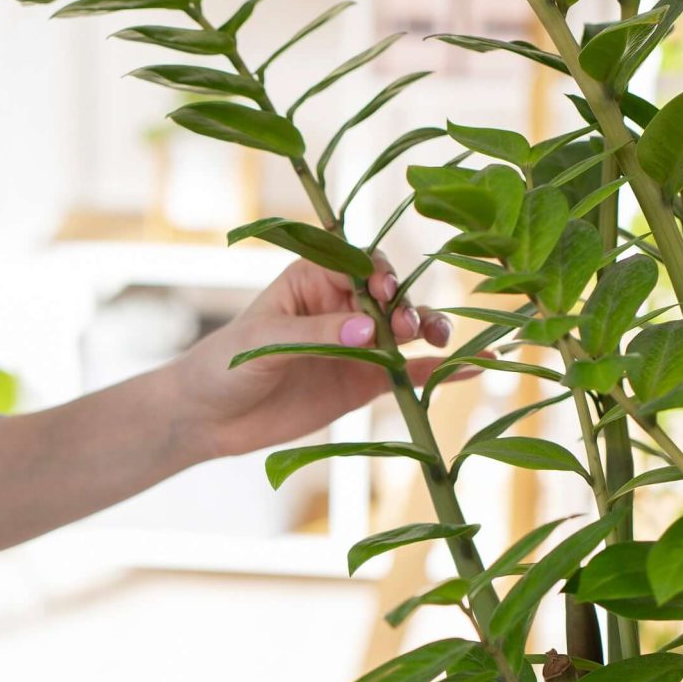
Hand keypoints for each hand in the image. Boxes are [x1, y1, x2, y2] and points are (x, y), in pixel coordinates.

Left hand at [166, 256, 469, 463]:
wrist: (210, 417)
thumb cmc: (225, 365)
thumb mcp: (263, 343)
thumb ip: (315, 334)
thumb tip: (368, 332)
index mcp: (314, 277)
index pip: (357, 263)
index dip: (376, 274)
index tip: (382, 293)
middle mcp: (343, 304)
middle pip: (390, 294)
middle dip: (405, 305)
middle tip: (406, 328)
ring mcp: (359, 344)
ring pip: (407, 329)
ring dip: (429, 328)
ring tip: (440, 340)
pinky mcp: (366, 381)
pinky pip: (410, 372)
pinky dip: (439, 370)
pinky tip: (472, 368)